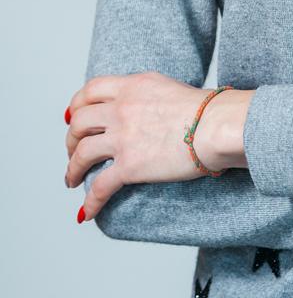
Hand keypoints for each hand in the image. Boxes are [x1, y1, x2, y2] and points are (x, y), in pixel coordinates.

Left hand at [64, 72, 252, 221]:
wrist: (217, 125)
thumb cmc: (205, 109)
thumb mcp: (167, 87)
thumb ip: (145, 94)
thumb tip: (140, 107)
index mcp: (132, 86)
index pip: (90, 91)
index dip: (77, 105)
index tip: (73, 116)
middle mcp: (121, 108)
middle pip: (79, 122)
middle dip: (71, 140)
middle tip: (74, 151)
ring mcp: (123, 137)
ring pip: (81, 154)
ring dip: (72, 169)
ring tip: (72, 179)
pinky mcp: (130, 166)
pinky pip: (99, 187)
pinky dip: (90, 202)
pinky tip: (87, 211)